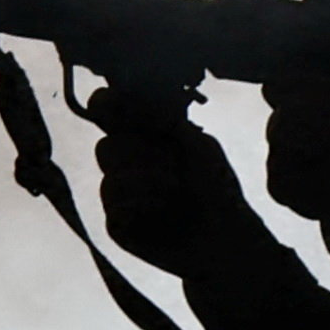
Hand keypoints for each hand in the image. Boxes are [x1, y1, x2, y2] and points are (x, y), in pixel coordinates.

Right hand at [87, 88, 261, 272]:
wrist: (225, 237)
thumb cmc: (216, 187)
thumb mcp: (196, 142)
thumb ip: (162, 116)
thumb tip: (124, 92)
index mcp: (143, 138)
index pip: (108, 115)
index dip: (104, 105)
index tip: (109, 105)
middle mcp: (127, 165)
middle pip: (106, 146)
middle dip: (140, 154)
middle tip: (172, 165)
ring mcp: (119, 195)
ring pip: (110, 175)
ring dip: (148, 181)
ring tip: (177, 192)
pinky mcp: (117, 224)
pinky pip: (114, 205)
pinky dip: (144, 205)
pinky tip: (165, 214)